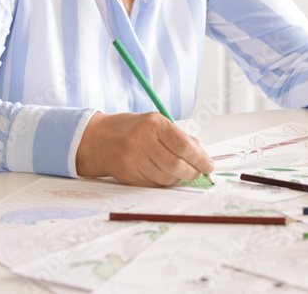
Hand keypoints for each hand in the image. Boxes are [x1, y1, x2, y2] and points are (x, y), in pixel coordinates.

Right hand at [75, 112, 213, 185]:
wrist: (98, 139)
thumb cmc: (133, 130)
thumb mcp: (156, 123)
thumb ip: (179, 137)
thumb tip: (202, 155)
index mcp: (153, 124)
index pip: (183, 146)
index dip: (200, 159)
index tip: (209, 166)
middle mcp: (142, 141)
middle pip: (176, 165)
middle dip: (192, 172)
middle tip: (198, 173)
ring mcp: (133, 159)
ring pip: (166, 178)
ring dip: (178, 178)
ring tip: (180, 173)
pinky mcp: (128, 175)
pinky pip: (153, 184)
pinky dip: (164, 182)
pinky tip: (164, 175)